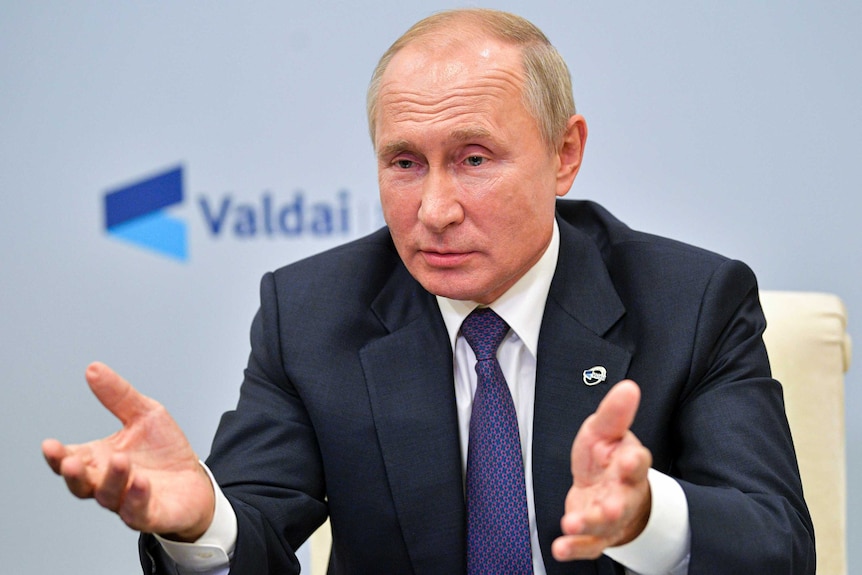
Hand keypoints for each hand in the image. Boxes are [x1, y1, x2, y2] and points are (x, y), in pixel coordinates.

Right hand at [42, 362, 214, 540]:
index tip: (50, 445)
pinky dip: (136, 498)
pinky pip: (138, 512)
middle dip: (74, 474)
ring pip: (109, 496)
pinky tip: (141, 482)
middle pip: (82, 485)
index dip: (58, 456)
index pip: (71, 460)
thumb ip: (119, 395)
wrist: (195, 480)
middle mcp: (108, 483)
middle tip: (71, 462)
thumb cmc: (164, 451)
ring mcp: (128, 501)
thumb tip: (93, 369)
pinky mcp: (151, 514)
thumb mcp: (145, 414)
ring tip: (120, 460)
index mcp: (100, 460)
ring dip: (112, 479)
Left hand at [552, 380, 652, 560]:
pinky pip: (587, 545)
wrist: (606, 488)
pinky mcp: (595, 534)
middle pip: (623, 501)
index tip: (629, 457)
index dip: (634, 461)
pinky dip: (574, 548)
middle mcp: (624, 494)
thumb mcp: (605, 430)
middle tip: (608, 506)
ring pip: (604, 525)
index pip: (637, 463)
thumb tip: (629, 386)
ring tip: (572, 524)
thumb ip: (615, 413)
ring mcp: (610, 517)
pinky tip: (559, 548)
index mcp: (628, 464)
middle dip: (616, 505)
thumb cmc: (606, 457)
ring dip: (589, 525)